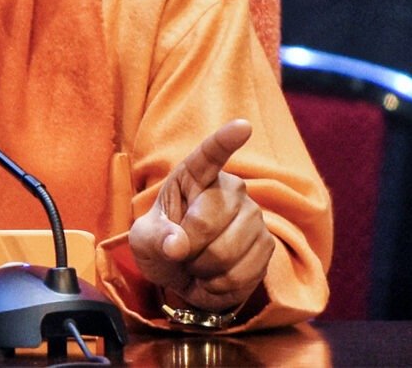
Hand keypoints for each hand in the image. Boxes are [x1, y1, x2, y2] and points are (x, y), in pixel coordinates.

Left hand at [129, 119, 274, 312]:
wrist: (185, 275)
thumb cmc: (162, 245)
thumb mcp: (144, 240)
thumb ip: (154, 238)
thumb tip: (177, 244)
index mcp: (194, 176)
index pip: (209, 156)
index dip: (225, 141)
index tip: (243, 126)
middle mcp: (230, 189)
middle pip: (208, 220)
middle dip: (186, 247)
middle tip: (180, 252)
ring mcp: (253, 217)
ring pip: (226, 252)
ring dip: (202, 269)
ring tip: (196, 263)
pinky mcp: (268, 246)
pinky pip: (242, 275)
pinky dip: (219, 286)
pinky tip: (213, 277)